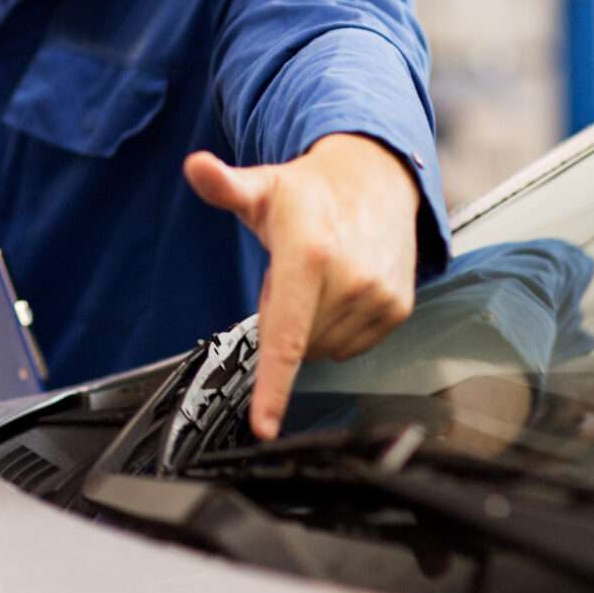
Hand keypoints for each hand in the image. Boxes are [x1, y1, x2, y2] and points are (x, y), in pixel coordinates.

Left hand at [184, 133, 419, 439]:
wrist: (376, 180)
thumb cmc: (309, 192)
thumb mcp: (260, 186)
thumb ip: (223, 185)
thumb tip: (195, 166)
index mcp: (308, 256)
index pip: (285, 337)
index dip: (273, 388)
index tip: (264, 426)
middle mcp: (349, 281)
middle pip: (298, 344)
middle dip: (284, 319)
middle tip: (289, 276)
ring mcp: (378, 298)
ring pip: (325, 348)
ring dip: (312, 325)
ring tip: (317, 276)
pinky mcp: (398, 309)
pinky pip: (353, 345)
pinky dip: (338, 327)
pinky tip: (339, 288)